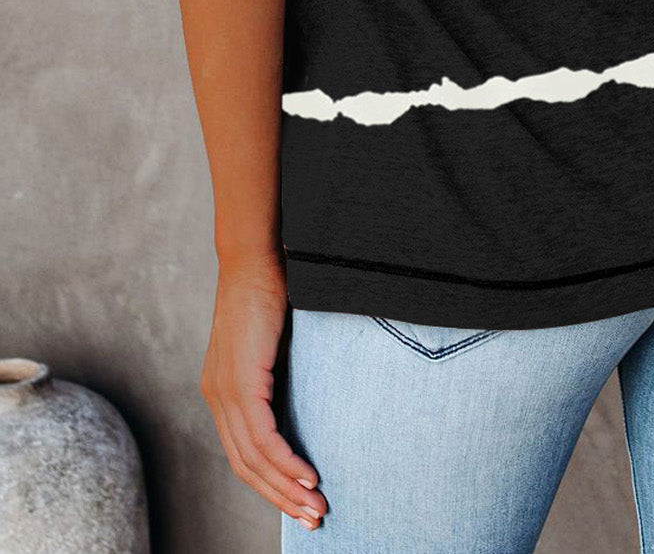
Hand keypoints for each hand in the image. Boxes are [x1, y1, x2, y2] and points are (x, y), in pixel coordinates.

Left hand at [200, 253, 326, 528]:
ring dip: (287, 486)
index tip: (300, 501)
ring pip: (254, 457)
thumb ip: (277, 375)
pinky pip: (261, 435)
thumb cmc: (269, 292)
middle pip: (245, 466)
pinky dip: (285, 460)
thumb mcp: (271, 345)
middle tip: (313, 518)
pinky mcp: (241, 380)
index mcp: (221, 391)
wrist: (255, 257)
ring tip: (316, 505)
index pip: (242, 454)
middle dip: (280, 496)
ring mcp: (225, 390)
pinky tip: (307, 475)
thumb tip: (303, 398)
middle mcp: (217, 396)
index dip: (271, 483)